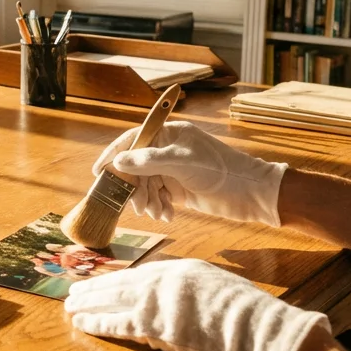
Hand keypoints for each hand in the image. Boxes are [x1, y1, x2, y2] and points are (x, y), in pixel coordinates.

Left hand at [64, 258, 329, 350]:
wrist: (256, 330)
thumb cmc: (244, 312)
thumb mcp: (213, 285)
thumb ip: (188, 286)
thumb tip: (169, 294)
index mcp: (179, 269)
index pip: (140, 273)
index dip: (117, 280)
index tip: (102, 282)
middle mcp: (163, 282)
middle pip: (120, 283)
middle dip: (95, 287)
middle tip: (74, 290)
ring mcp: (157, 305)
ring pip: (112, 301)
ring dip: (89, 303)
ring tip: (70, 305)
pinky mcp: (155, 329)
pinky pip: (119, 325)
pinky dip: (98, 323)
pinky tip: (83, 323)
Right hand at [92, 121, 286, 225]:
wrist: (251, 194)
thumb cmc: (221, 171)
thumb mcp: (182, 163)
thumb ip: (149, 161)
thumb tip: (119, 160)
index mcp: (169, 134)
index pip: (134, 139)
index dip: (114, 154)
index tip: (99, 172)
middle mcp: (168, 150)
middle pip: (136, 167)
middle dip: (136, 188)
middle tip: (139, 205)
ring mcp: (173, 170)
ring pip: (146, 185)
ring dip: (148, 201)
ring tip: (159, 212)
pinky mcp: (180, 188)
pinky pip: (158, 197)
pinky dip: (159, 207)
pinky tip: (168, 215)